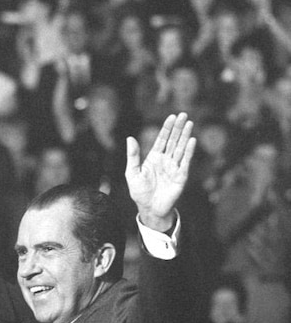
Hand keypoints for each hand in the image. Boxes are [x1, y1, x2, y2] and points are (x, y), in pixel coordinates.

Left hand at [124, 112, 195, 231]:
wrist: (149, 208)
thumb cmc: (140, 191)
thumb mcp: (132, 172)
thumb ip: (133, 155)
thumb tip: (130, 138)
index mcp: (154, 157)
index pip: (162, 139)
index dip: (167, 128)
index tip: (172, 116)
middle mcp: (166, 160)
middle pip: (173, 140)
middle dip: (178, 128)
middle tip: (184, 114)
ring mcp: (174, 167)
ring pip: (181, 148)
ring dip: (185, 136)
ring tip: (189, 123)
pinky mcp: (181, 176)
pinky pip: (185, 162)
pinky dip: (189, 151)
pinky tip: (192, 140)